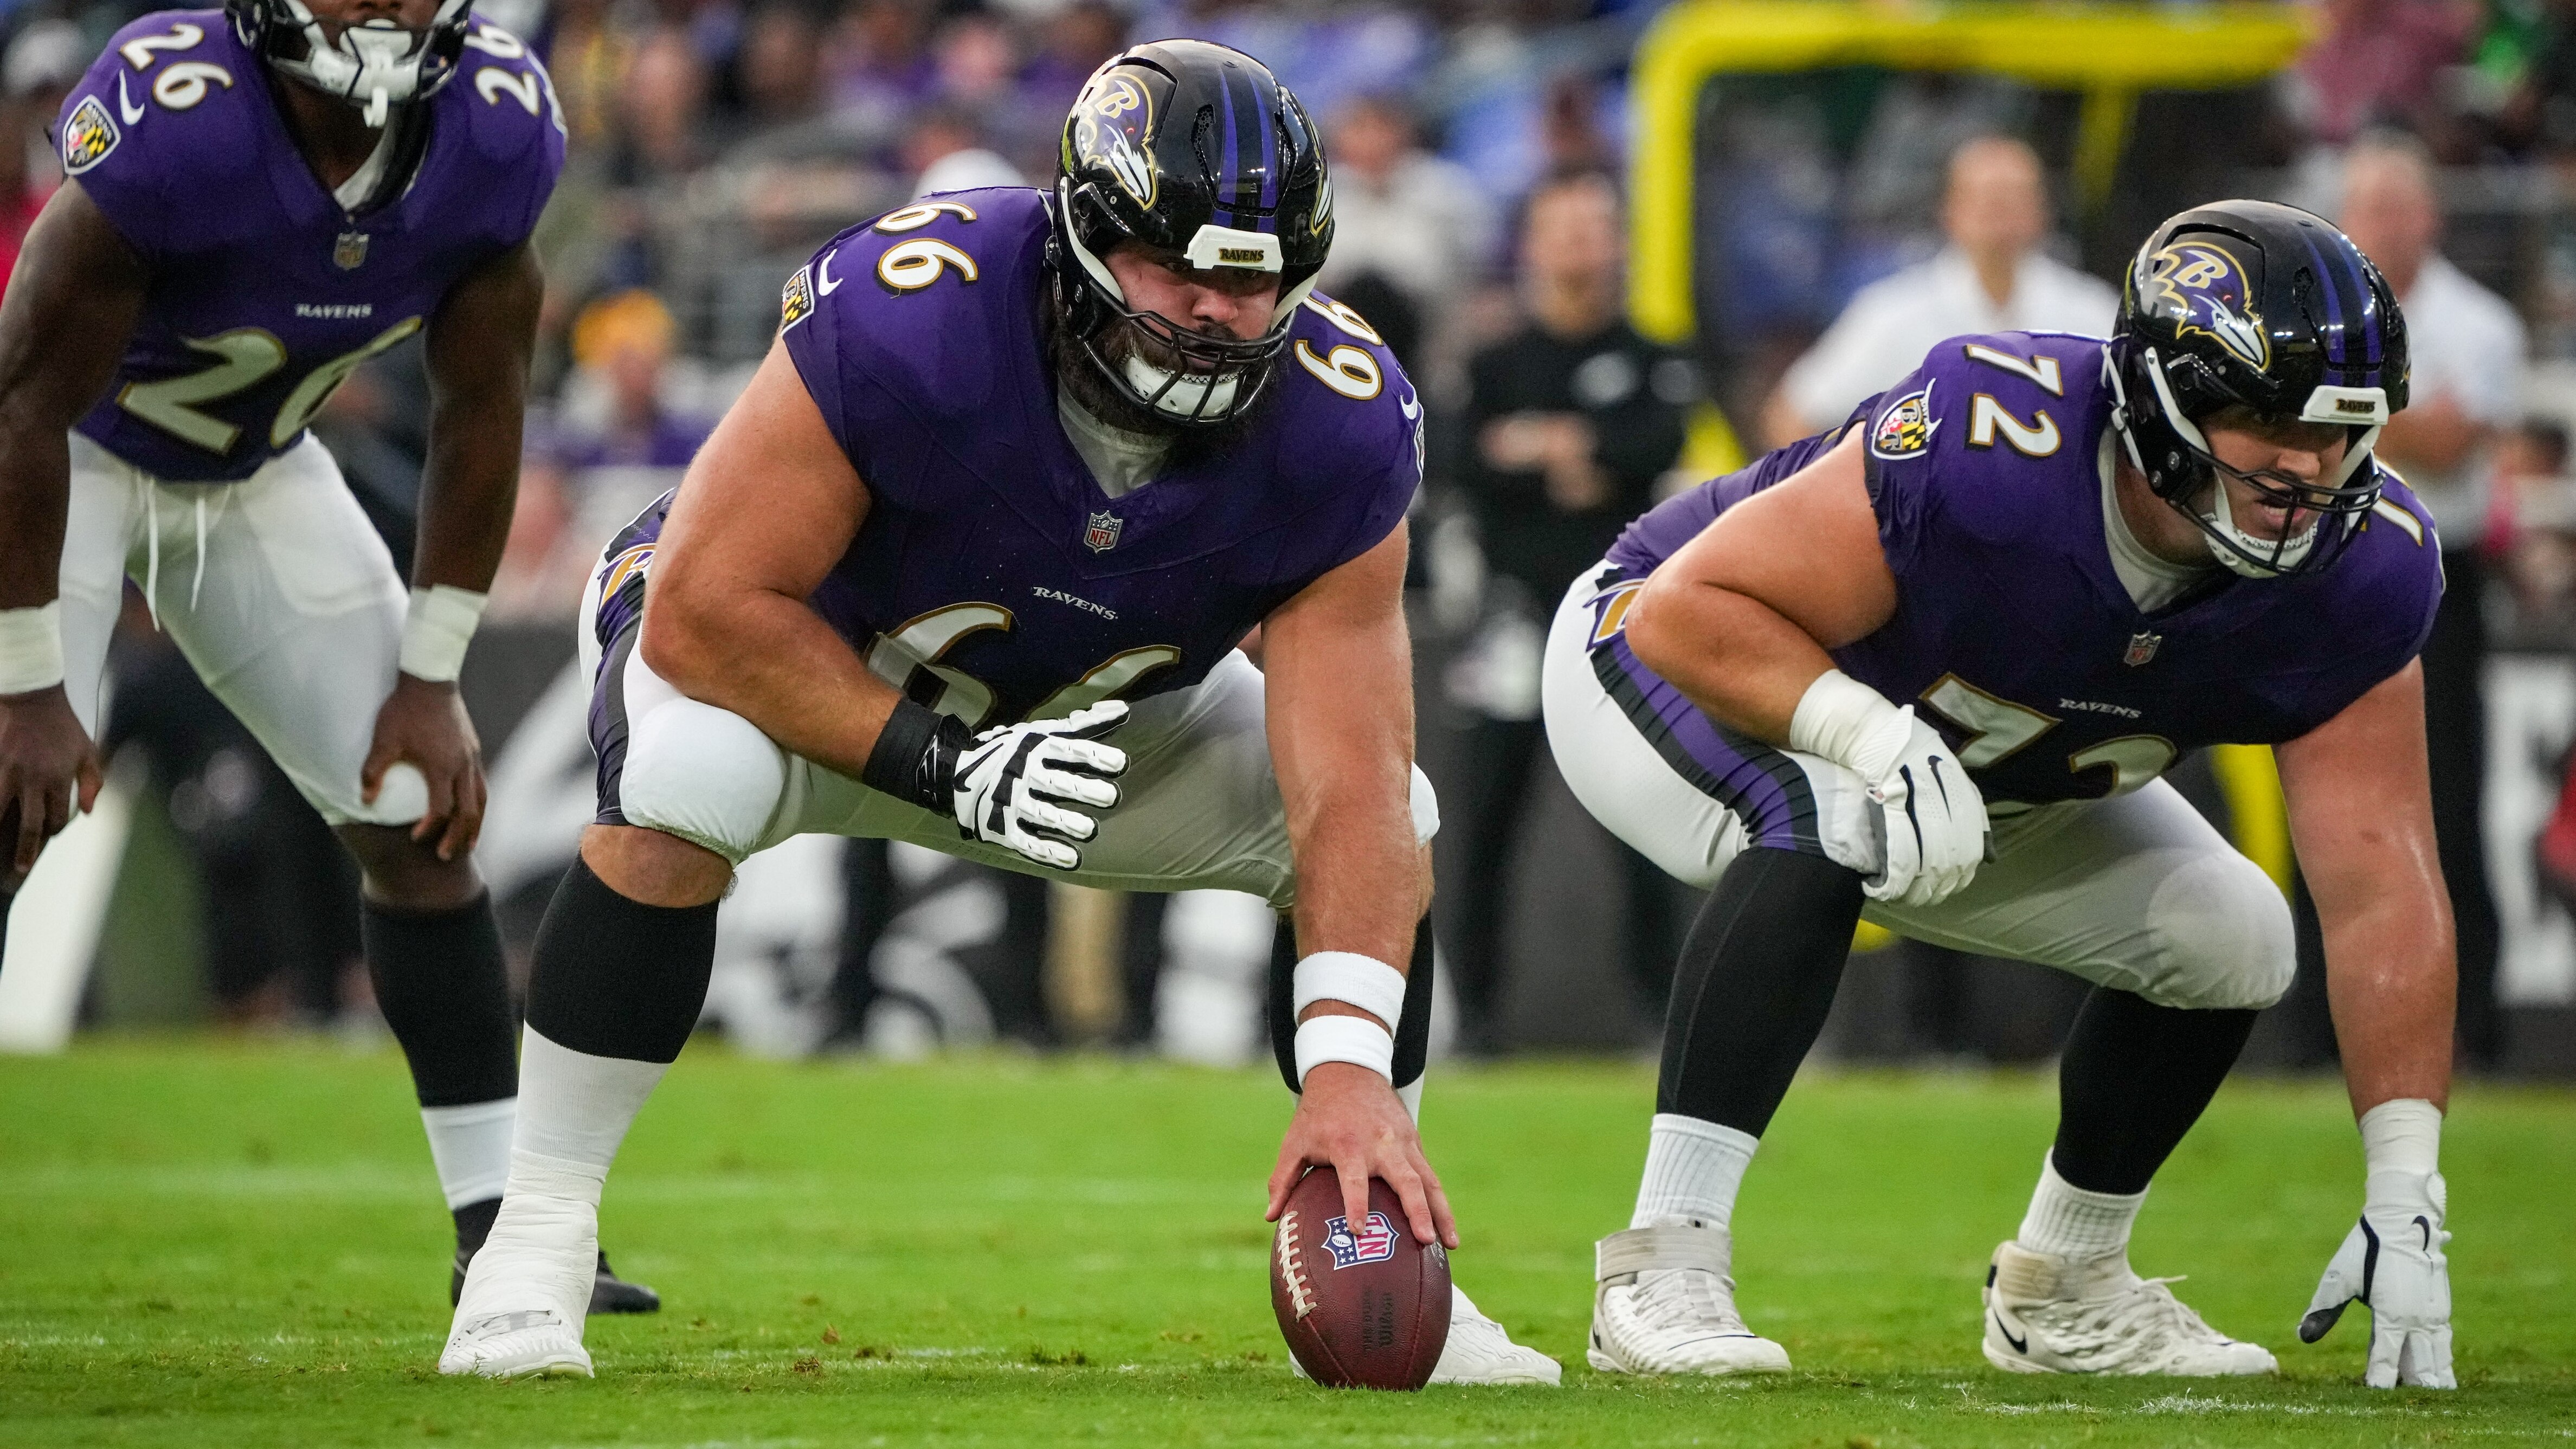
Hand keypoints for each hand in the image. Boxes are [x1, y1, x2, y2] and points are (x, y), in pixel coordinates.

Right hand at [0, 685, 100, 882]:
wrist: (33, 697)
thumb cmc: (62, 726)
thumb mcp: (87, 752)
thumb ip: (91, 783)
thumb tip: (86, 813)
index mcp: (59, 777)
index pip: (56, 816)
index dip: (52, 830)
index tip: (47, 835)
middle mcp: (33, 778)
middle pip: (29, 822)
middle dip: (26, 849)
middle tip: (20, 870)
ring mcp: (8, 771)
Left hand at [361, 673, 485, 860]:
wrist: (430, 679)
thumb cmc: (404, 709)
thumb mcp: (384, 740)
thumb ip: (374, 772)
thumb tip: (365, 802)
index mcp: (442, 767)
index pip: (441, 809)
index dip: (430, 828)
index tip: (415, 838)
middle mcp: (462, 766)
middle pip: (468, 812)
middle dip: (458, 837)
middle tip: (446, 856)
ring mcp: (471, 757)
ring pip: (481, 799)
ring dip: (476, 824)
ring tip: (469, 843)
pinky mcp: (473, 749)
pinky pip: (481, 784)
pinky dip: (478, 803)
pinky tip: (471, 810)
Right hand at [952, 700, 1128, 869]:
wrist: (958, 776)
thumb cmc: (1015, 752)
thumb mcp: (1044, 733)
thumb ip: (1084, 726)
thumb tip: (1124, 710)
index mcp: (1038, 749)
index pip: (1070, 751)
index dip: (1095, 756)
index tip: (1120, 762)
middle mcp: (1026, 775)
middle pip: (1058, 784)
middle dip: (1084, 790)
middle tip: (1111, 797)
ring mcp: (1013, 803)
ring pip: (1043, 815)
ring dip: (1066, 823)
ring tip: (1089, 829)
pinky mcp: (1004, 829)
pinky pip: (1027, 843)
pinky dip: (1048, 852)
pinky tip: (1072, 859)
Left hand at [1264, 1059, 1458, 1251]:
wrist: (1350, 1072)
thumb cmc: (1318, 1114)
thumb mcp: (1295, 1142)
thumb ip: (1282, 1179)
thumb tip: (1271, 1217)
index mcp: (1348, 1145)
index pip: (1354, 1179)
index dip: (1355, 1204)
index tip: (1358, 1231)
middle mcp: (1381, 1144)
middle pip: (1406, 1180)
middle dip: (1417, 1211)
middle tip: (1425, 1241)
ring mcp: (1403, 1143)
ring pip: (1428, 1180)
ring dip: (1442, 1213)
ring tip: (1451, 1245)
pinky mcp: (1414, 1142)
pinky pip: (1431, 1175)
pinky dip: (1441, 1202)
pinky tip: (1447, 1229)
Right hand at [1849, 704, 1986, 907]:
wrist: (1876, 735)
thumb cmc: (1913, 757)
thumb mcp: (1955, 783)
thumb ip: (1974, 819)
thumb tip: (1992, 858)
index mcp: (1965, 802)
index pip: (1969, 857)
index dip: (1954, 880)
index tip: (1938, 888)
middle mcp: (1949, 809)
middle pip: (1946, 868)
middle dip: (1930, 890)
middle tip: (1914, 897)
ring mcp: (1920, 810)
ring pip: (1923, 870)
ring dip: (1910, 892)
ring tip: (1896, 895)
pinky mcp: (1890, 812)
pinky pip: (1896, 862)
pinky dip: (1889, 884)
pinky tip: (1877, 887)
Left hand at [2299, 1172, 2454, 1387]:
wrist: (2404, 1220)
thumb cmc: (2366, 1248)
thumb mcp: (2339, 1278)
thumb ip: (2323, 1310)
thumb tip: (2302, 1337)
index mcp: (2393, 1317)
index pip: (2385, 1360)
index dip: (2379, 1381)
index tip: (2372, 1396)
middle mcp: (2418, 1321)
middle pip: (2420, 1368)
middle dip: (2412, 1387)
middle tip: (2403, 1407)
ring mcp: (2434, 1315)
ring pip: (2437, 1359)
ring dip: (2431, 1378)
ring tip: (2428, 1398)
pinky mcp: (2442, 1308)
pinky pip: (2444, 1344)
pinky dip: (2442, 1360)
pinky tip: (2439, 1371)